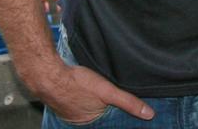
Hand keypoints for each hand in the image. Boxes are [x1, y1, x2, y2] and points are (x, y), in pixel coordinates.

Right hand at [37, 63, 153, 122]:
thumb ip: (128, 102)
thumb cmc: (76, 83)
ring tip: (96, 92)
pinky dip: (81, 97)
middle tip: (107, 97)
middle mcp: (79, 121)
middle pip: (98, 116)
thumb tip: (149, 114)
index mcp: (90, 123)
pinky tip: (82, 89)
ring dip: (92, 102)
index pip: (108, 122)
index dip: (115, 115)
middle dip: (104, 109)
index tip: (120, 108)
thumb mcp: (107, 91)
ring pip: (86, 107)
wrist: (47, 74)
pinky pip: (75, 101)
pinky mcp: (61, 101)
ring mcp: (68, 111)